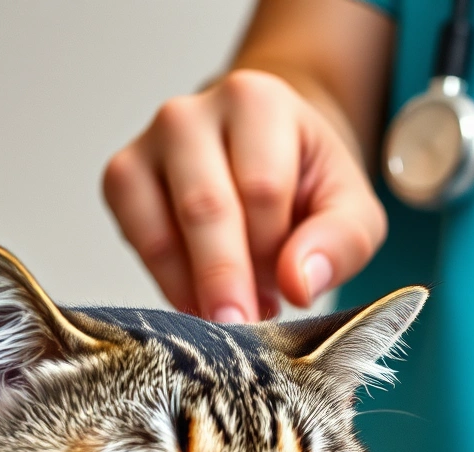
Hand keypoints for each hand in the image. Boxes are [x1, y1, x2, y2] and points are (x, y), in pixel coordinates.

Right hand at [102, 69, 387, 321]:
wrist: (268, 156)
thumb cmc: (308, 183)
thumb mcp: (352, 210)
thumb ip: (340, 242)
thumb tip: (298, 284)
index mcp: (256, 100)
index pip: (262, 189)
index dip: (275, 250)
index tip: (288, 294)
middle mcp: (190, 112)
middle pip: (204, 206)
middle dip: (224, 278)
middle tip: (240, 330)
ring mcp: (147, 142)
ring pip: (161, 230)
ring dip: (196, 285)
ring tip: (230, 315)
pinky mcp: (121, 178)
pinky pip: (135, 242)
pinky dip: (167, 281)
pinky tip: (199, 297)